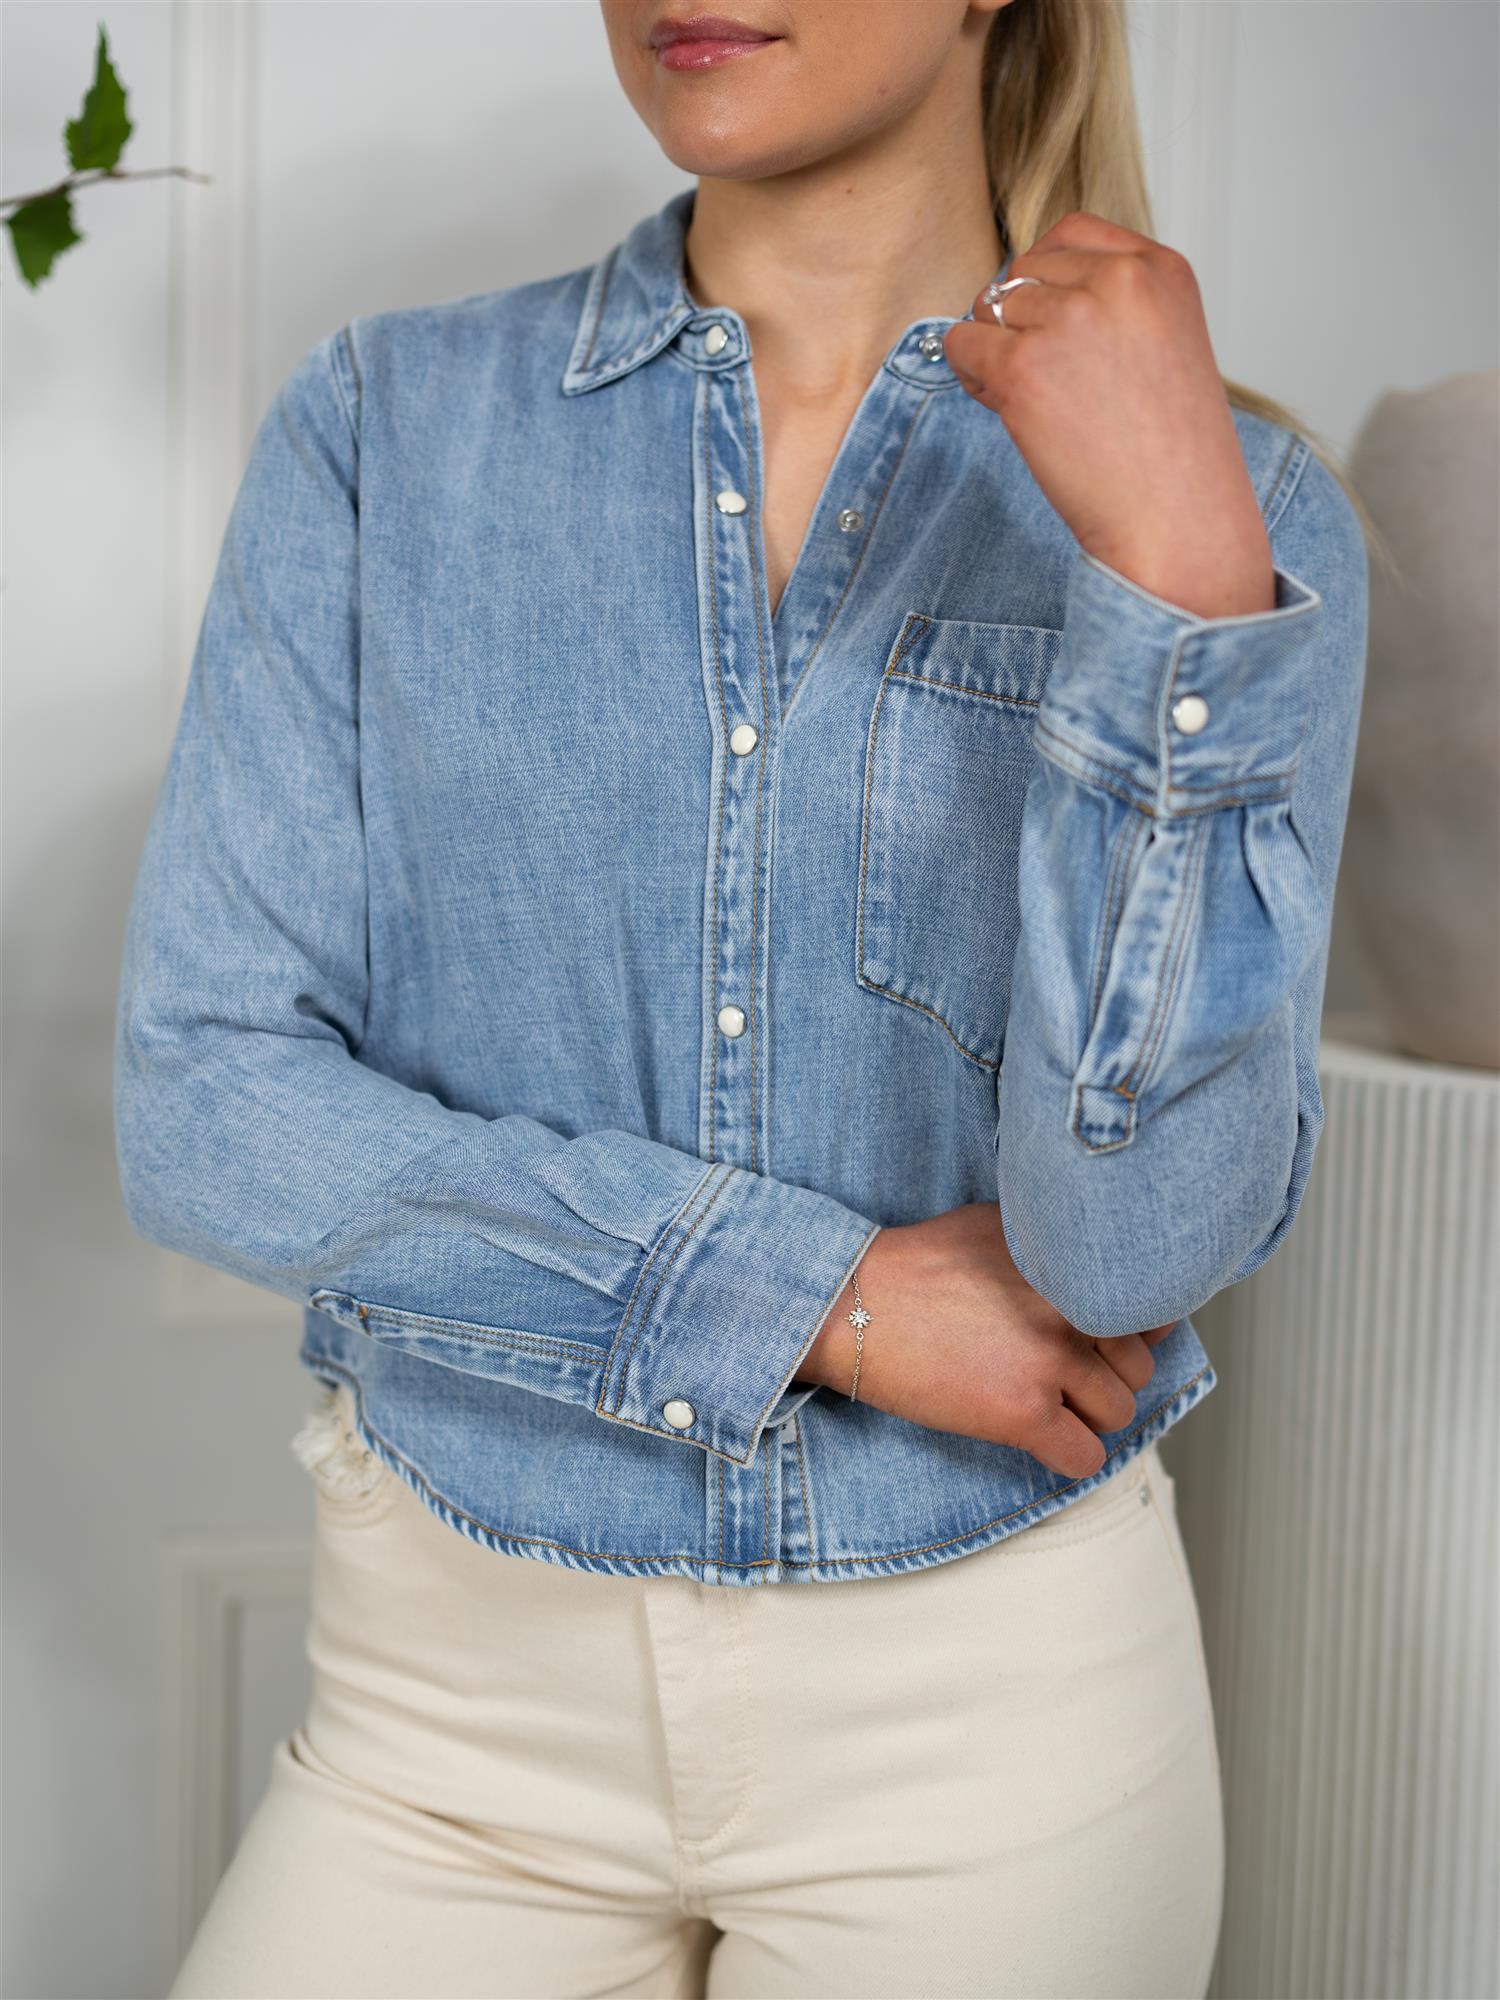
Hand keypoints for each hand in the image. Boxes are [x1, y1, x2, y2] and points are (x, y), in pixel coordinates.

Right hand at [792, 1202, 1177, 1480]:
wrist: (853, 1305)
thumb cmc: (918, 1264)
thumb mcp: (998, 1226)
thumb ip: (1057, 1248)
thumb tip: (1107, 1272)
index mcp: (1070, 1263)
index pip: (1147, 1309)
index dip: (1126, 1331)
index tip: (1096, 1339)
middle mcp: (1071, 1308)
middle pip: (1137, 1366)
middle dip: (1103, 1374)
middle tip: (1057, 1371)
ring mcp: (1050, 1361)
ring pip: (1118, 1412)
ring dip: (1086, 1414)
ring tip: (1040, 1399)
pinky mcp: (1023, 1413)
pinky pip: (1085, 1457)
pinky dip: (1068, 1454)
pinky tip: (1035, 1434)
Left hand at [942, 211, 1275, 619]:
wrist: (1178, 519)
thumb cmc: (1171, 454)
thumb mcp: (1164, 345)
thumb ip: (1111, 304)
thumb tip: (1021, 292)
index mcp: (1160, 269)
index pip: (1071, 234)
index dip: (1047, 282)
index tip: (1058, 330)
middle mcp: (1117, 281)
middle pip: (1023, 271)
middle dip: (1018, 321)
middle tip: (1047, 381)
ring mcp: (1069, 319)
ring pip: (988, 307)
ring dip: (994, 352)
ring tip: (1036, 403)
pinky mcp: (1025, 365)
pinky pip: (961, 345)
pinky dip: (970, 376)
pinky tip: (1008, 411)